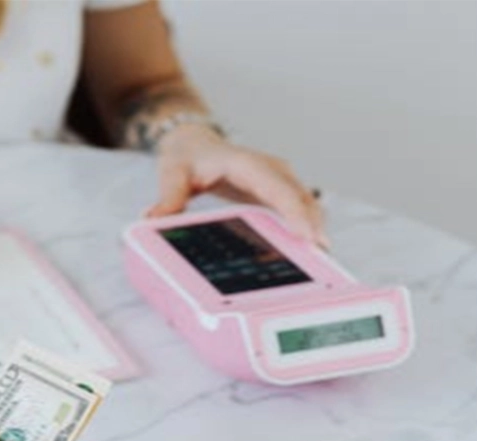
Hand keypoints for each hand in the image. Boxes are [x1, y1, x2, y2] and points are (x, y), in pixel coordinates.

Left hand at [149, 125, 329, 248]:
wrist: (193, 143)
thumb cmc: (185, 157)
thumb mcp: (173, 173)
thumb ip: (168, 197)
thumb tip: (153, 219)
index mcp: (246, 163)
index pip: (276, 188)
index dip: (294, 212)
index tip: (307, 235)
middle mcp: (268, 168)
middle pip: (299, 197)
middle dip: (312, 225)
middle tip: (321, 257)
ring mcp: (277, 178)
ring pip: (305, 202)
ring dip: (315, 227)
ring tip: (323, 260)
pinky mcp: (277, 190)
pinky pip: (299, 207)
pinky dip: (307, 226)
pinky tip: (309, 251)